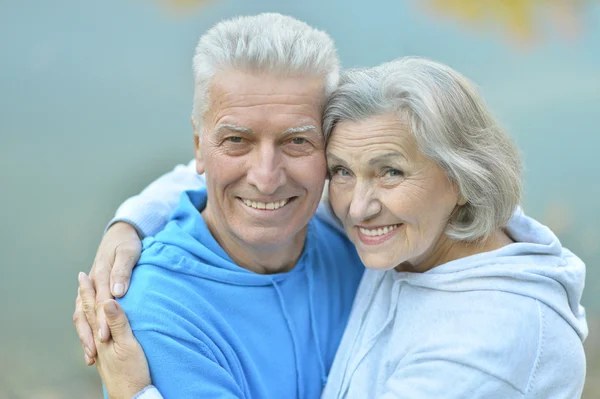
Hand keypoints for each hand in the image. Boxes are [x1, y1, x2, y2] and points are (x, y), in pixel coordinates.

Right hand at [73, 222, 141, 364]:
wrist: (120, 233)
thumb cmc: (128, 243)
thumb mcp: (129, 252)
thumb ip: (123, 271)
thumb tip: (117, 292)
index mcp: (100, 273)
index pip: (101, 301)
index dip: (103, 319)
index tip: (106, 335)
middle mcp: (92, 282)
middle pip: (88, 311)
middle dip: (91, 332)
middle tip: (97, 351)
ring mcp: (89, 288)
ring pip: (82, 315)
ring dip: (84, 335)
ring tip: (90, 355)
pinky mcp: (91, 292)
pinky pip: (84, 313)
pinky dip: (85, 329)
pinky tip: (91, 345)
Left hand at [79, 272, 150, 398]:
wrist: (132, 396)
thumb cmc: (133, 372)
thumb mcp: (128, 344)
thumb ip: (117, 322)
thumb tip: (108, 300)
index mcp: (102, 334)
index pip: (93, 308)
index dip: (88, 291)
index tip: (84, 275)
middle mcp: (97, 341)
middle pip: (87, 315)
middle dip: (84, 297)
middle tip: (82, 281)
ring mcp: (100, 349)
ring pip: (89, 324)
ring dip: (87, 309)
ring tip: (87, 298)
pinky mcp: (106, 356)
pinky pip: (94, 334)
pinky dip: (93, 323)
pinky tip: (97, 325)